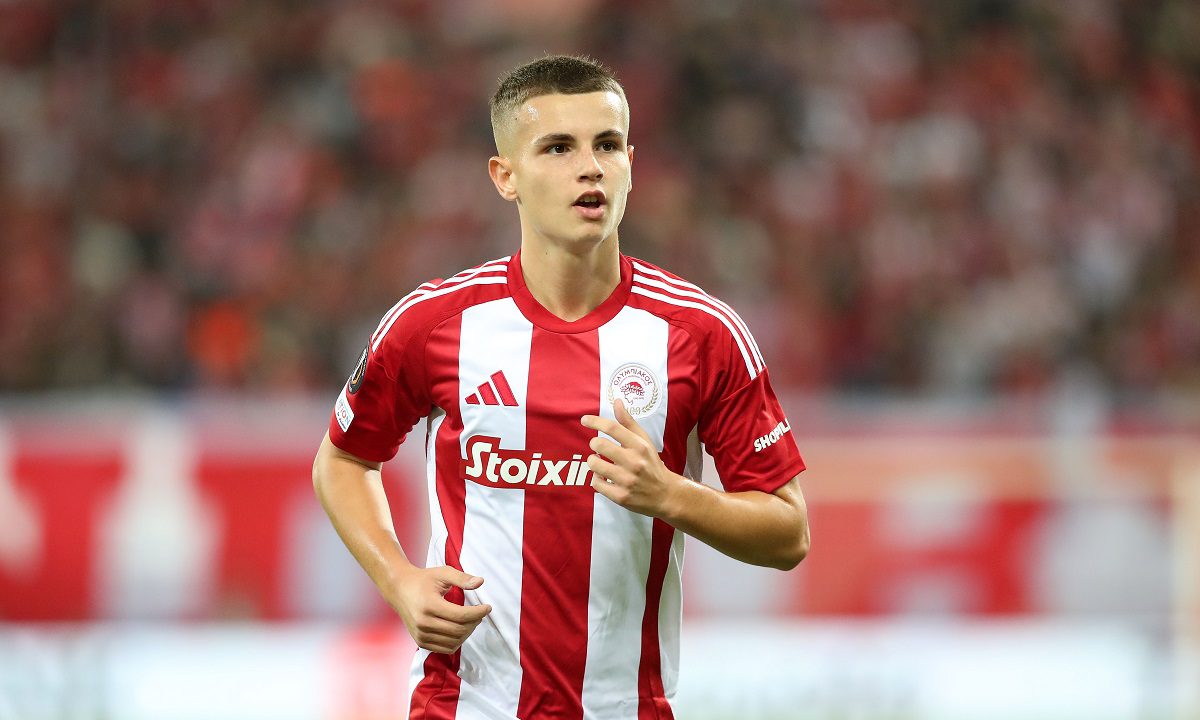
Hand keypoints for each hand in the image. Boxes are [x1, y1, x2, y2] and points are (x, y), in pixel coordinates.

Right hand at [390, 565, 491, 653]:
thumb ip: (462, 578)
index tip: (488, 607)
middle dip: (475, 622)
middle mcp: (423, 623)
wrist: (399, 589)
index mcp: (429, 605)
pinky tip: (461, 628)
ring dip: (468, 632)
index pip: (461, 616)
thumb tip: (480, 582)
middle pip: (459, 630)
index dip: (478, 613)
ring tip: (471, 620)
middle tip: (480, 613)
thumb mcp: (442, 573)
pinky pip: (445, 648)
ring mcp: (421, 635)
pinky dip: (457, 641)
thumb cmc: (423, 579)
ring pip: (454, 642)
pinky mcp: (420, 642)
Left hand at [580, 399, 683, 517]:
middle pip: (600, 445)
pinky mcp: (621, 496)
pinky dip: (596, 479)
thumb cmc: (652, 464)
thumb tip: (617, 401)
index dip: (595, 422)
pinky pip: (596, 483)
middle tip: (597, 447)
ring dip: (593, 462)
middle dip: (593, 444)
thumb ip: (628, 422)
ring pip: (594, 464)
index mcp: (640, 446)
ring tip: (599, 462)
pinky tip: (603, 477)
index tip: (584, 420)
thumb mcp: (644, 441)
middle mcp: (634, 462)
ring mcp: (627, 480)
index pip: (613, 428)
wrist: (665, 494)